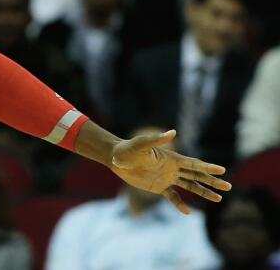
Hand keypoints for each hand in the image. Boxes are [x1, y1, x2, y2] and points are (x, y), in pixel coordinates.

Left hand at [109, 129, 231, 213]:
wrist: (116, 158)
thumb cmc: (128, 149)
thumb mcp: (142, 145)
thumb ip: (157, 140)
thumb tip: (172, 132)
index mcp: (172, 158)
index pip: (194, 164)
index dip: (208, 167)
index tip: (222, 170)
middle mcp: (172, 168)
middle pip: (197, 176)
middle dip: (212, 181)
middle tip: (228, 186)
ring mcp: (167, 178)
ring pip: (190, 186)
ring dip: (203, 192)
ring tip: (218, 199)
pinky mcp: (159, 187)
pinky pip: (173, 197)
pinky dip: (180, 204)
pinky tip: (188, 212)